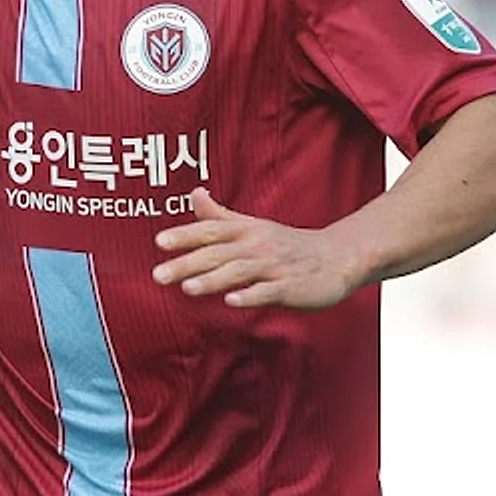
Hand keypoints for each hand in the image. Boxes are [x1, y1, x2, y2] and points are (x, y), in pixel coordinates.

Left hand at [152, 187, 363, 309]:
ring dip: (212, 279)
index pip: (210, 230)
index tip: (159, 242)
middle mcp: (257, 245)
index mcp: (245, 230)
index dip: (184, 234)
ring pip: (239, 271)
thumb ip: (219, 215)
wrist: (337, 257)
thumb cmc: (287, 243)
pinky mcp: (291, 286)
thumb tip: (193, 193)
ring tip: (187, 288)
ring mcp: (274, 265)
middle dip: (186, 263)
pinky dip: (250, 295)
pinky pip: (268, 291)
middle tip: (158, 274)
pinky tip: (232, 302)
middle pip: (217, 253)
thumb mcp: (252, 225)